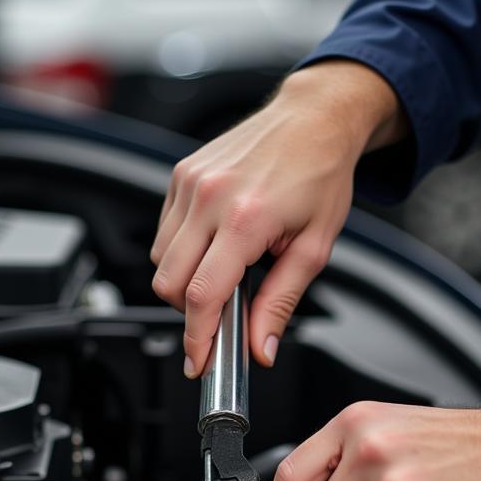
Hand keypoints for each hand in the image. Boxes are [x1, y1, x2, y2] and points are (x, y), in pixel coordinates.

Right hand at [150, 61, 405, 376]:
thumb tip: (261, 348)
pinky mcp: (181, 174)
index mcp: (246, 219)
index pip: (202, 295)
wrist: (313, 119)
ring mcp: (190, 182)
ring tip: (223, 274)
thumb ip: (280, 303)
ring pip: (160, 259)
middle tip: (220, 316)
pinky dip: (181, 250)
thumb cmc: (320, 175)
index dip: (197, 337)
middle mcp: (210, 198)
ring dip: (183, 280)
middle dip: (189, 312)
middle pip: (168, 282)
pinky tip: (215, 244)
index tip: (199, 361)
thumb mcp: (313, 248)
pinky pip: (165, 231)